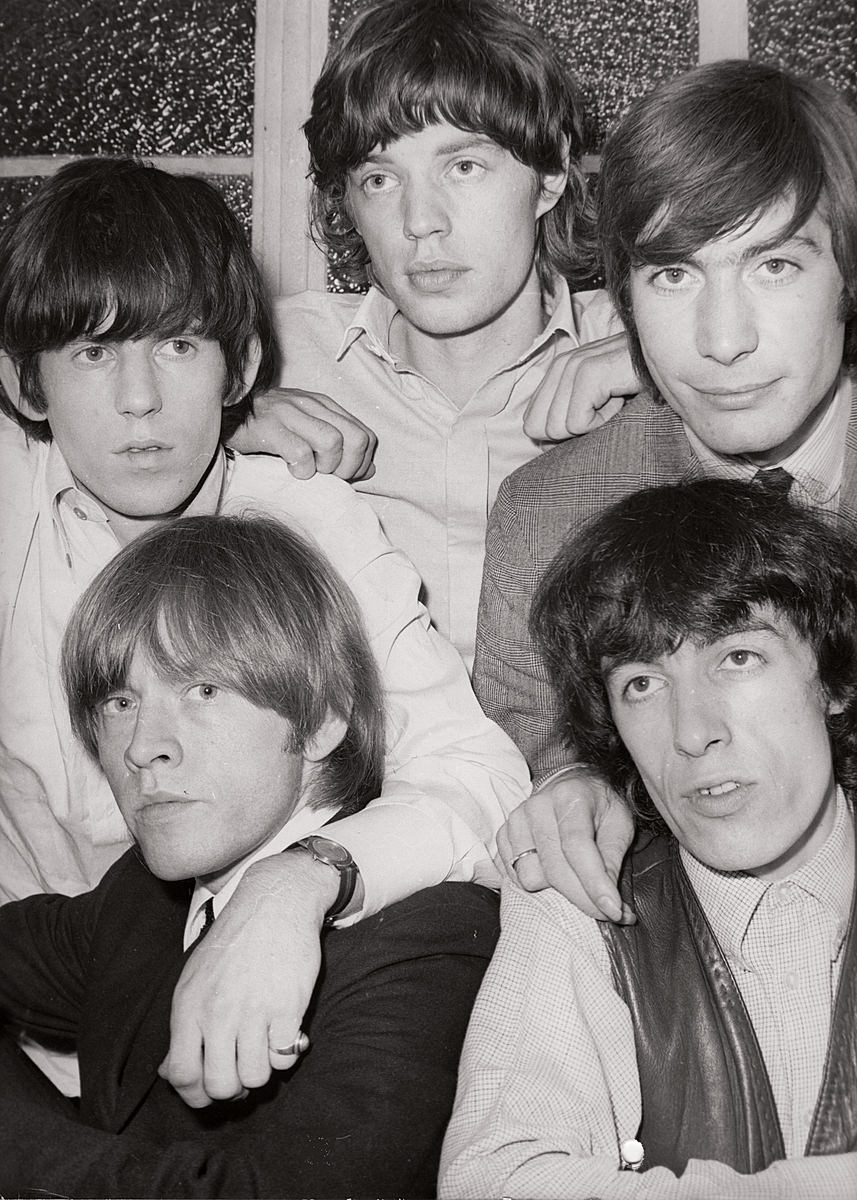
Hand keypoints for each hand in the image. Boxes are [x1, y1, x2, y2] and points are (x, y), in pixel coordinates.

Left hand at [160, 850, 338, 1107]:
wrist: (275, 903)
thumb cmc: (233, 943)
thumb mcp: (194, 979)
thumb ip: (183, 1027)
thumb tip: (169, 1073)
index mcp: (189, 1006)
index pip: (183, 1075)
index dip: (197, 1095)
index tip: (211, 1090)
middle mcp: (218, 1012)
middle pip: (220, 1085)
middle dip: (232, 1089)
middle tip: (241, 1070)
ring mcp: (254, 1011)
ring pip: (256, 1077)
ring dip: (262, 1069)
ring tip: (264, 1046)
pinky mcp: (288, 1007)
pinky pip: (285, 1058)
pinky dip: (286, 1052)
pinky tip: (284, 1031)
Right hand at [228, 387, 377, 479]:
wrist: (224, 412)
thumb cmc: (268, 427)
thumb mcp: (308, 430)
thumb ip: (339, 445)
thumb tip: (370, 470)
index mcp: (325, 406)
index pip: (366, 435)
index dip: (361, 463)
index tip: (344, 476)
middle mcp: (312, 406)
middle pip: (357, 439)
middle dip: (349, 468)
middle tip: (329, 477)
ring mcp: (290, 414)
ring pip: (333, 442)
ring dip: (326, 467)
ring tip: (310, 472)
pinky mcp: (269, 427)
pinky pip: (301, 451)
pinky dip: (302, 469)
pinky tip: (292, 470)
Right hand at [497, 767, 636, 922]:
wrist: (572, 786)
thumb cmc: (600, 807)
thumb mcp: (620, 824)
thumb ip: (613, 859)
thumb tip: (610, 903)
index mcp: (570, 796)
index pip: (577, 846)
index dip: (595, 883)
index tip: (614, 912)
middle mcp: (537, 806)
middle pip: (554, 869)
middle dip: (583, 899)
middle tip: (609, 911)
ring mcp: (515, 821)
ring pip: (530, 878)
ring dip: (557, 890)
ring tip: (576, 879)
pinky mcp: (503, 836)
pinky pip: (514, 878)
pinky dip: (538, 884)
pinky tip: (554, 875)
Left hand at [523, 332, 641, 441]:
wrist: (680, 366)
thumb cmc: (645, 391)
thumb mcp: (603, 406)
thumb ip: (570, 419)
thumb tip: (542, 443)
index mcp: (560, 371)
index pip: (531, 421)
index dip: (557, 437)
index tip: (593, 422)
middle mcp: (564, 363)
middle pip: (537, 427)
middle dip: (571, 434)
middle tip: (605, 412)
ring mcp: (577, 364)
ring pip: (556, 427)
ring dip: (592, 426)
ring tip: (616, 402)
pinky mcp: (593, 371)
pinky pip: (577, 421)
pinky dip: (603, 422)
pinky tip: (621, 400)